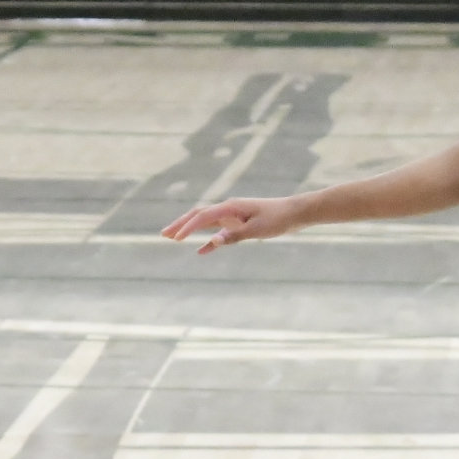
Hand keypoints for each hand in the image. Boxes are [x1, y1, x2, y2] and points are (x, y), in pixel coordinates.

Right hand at [161, 197, 302, 254]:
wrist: (296, 213)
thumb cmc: (278, 219)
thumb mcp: (257, 229)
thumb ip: (234, 235)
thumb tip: (213, 242)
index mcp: (230, 207)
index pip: (202, 217)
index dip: (187, 227)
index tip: (175, 239)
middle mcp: (228, 209)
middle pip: (197, 215)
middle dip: (180, 224)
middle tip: (163, 234)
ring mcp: (232, 216)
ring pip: (205, 222)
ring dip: (189, 229)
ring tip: (172, 238)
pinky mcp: (238, 223)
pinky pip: (218, 231)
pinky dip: (208, 240)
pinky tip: (200, 251)